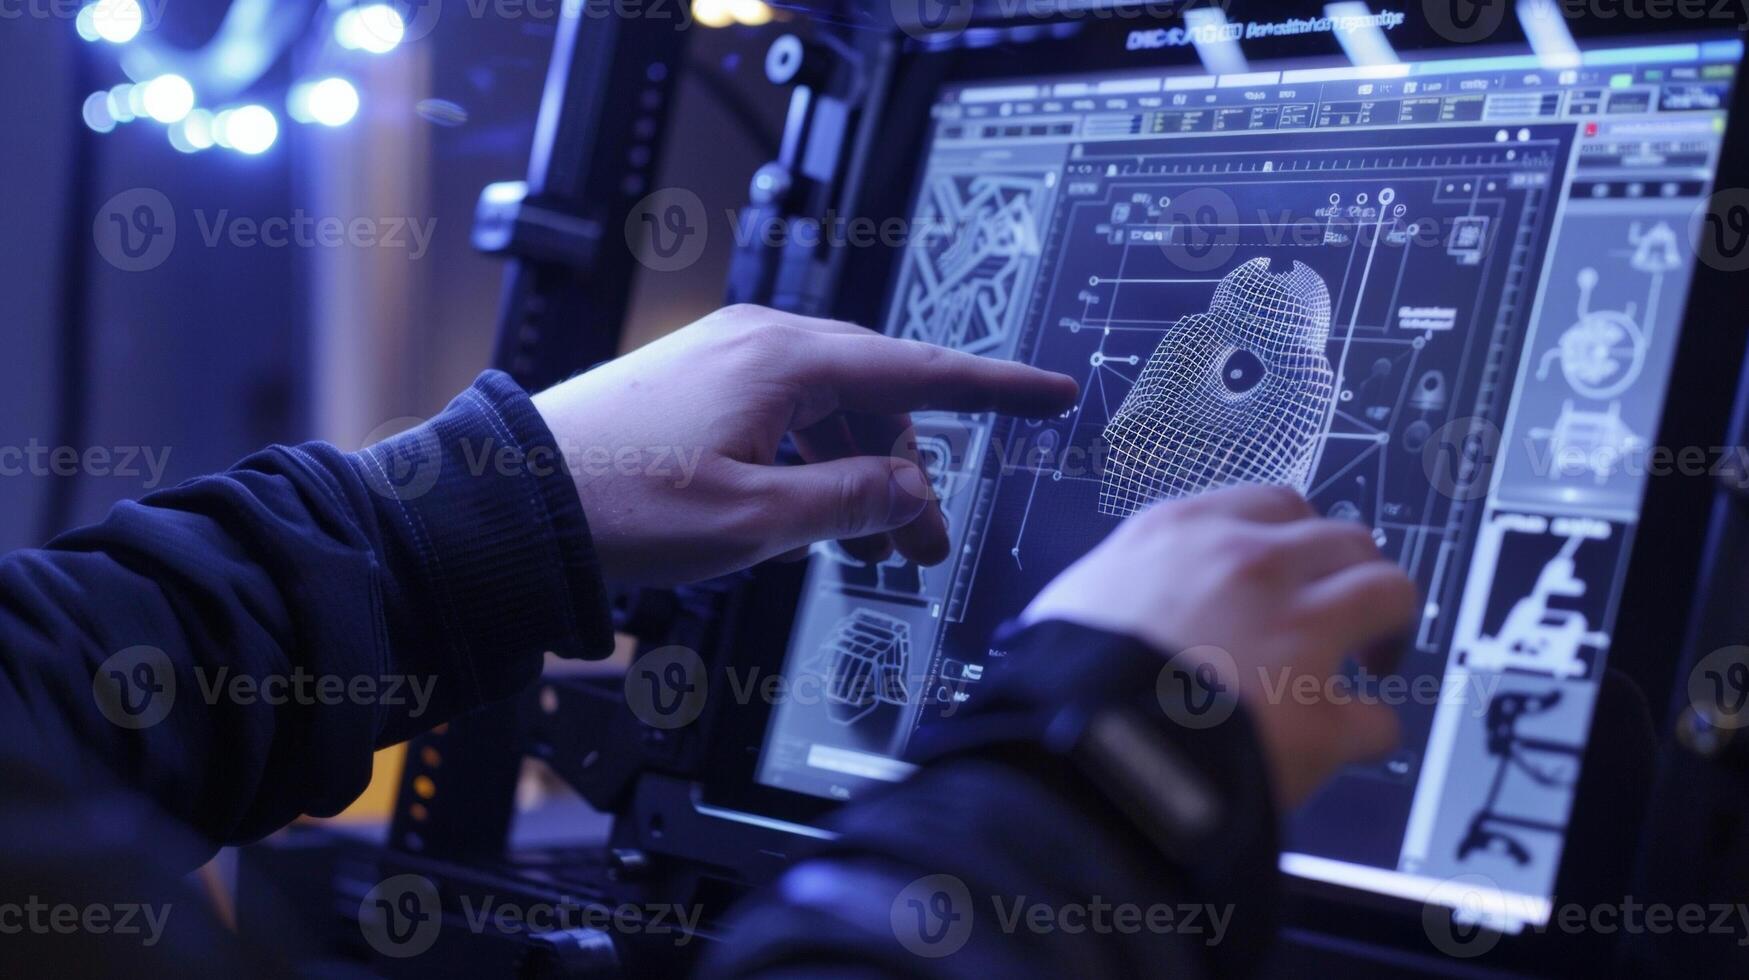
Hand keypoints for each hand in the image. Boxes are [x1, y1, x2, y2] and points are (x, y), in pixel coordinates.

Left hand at [532, 304, 1077, 584]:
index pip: (921, 369)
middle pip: (878, 397)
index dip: (995, 388)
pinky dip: (812, 461)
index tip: (1048, 393)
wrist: (510, 503)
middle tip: (917, 546)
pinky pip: (787, 414)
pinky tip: (804, 513)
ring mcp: (726, 359)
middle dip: (909, 469)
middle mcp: (760, 343)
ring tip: (859, 543)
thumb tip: (912, 489)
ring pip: (832, 410)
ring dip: (858, 472)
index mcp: (785, 360)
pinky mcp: (700, 384)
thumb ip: (855, 501)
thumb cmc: (617, 505)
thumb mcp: (757, 521)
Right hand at [1022, 485, 1415, 806]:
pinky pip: (1379, 717)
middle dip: (1350, 574)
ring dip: (1386, 627)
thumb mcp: (1077, 598)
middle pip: (1346, 539)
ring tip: (1370, 663)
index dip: (1292, 540)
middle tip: (1340, 612)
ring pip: (1389, 593)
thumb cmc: (1059, 687)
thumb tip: (1128, 603)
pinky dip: (1366, 732)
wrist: (1077, 758)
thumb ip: (1127, 583)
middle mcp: (1253, 566)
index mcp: (1186, 533)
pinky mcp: (1324, 714)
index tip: (1291, 565)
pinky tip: (1342, 746)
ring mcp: (1298, 632)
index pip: (1274, 505)